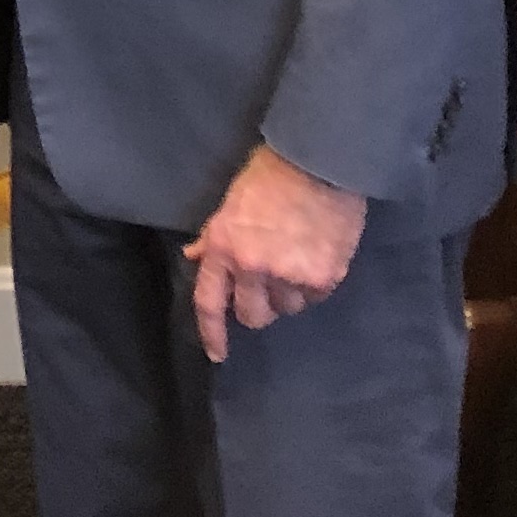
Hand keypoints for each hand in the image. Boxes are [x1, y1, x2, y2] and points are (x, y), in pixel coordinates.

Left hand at [184, 144, 368, 361]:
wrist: (318, 164)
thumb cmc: (269, 177)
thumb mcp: (230, 204)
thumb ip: (214, 237)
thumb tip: (194, 257)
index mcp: (224, 248)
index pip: (210, 301)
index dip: (212, 332)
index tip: (217, 353)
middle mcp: (253, 267)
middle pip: (252, 316)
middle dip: (258, 308)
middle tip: (267, 287)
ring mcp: (289, 275)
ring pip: (286, 309)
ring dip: (288, 294)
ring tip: (295, 260)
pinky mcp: (323, 278)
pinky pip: (314, 297)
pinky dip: (313, 285)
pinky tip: (315, 256)